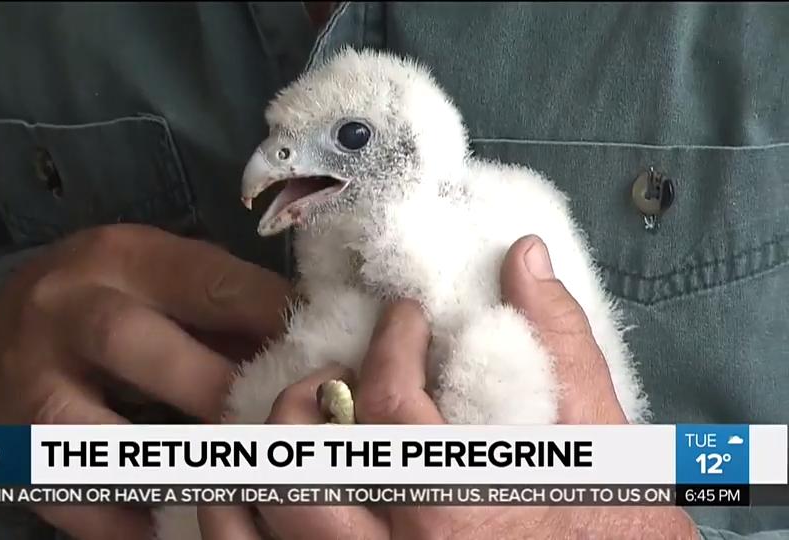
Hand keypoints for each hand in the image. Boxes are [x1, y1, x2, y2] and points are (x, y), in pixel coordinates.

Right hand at [0, 224, 290, 539]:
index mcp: (124, 258)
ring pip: (101, 435)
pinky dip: (133, 523)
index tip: (331, 355)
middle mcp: (69, 311)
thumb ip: (230, 311)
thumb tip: (314, 350)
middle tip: (287, 429)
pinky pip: (79, 497)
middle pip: (141, 347)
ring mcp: (33, 385)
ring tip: (243, 487)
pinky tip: (185, 526)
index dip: (274, 321)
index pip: (208, 282)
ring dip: (176, 467)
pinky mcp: (19, 451)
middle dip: (221, 393)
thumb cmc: (110, 299)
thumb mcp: (163, 278)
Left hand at [199, 235, 696, 538]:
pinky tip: (267, 483)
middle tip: (340, 374)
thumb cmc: (615, 538)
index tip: (404, 320)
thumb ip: (561, 347)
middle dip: (307, 399)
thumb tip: (522, 259)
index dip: (390, 344)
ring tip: (297, 425)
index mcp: (459, 511)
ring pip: (265, 520)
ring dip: (261, 458)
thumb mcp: (605, 449)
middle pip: (303, 463)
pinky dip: (242, 518)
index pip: (387, 407)